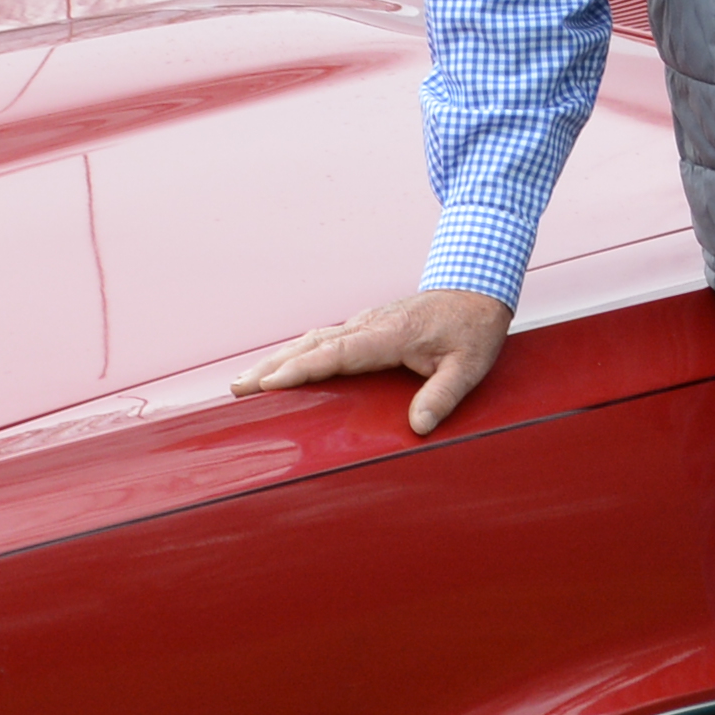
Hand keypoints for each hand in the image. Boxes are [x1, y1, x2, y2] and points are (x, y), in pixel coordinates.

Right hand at [237, 286, 510, 436]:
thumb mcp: (469, 366)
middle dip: (272, 367)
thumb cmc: (474, 329)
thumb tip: (420, 425)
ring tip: (242, 382)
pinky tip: (277, 368)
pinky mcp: (365, 326)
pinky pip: (322, 339)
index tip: (270, 383)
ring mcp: (365, 323)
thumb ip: (444, 395)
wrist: (477, 289)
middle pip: (311, 345)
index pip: (337, 353)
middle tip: (237, 389)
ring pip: (312, 340)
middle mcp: (369, 325)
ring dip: (276, 360)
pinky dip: (295, 353)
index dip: (302, 369)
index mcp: (389, 334)